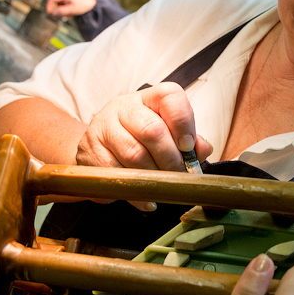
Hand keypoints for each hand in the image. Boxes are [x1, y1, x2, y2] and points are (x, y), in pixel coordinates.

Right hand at [46, 0, 97, 16]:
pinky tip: (70, 14)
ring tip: (68, 15)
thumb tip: (53, 12)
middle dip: (56, 9)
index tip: (49, 12)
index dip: (49, 5)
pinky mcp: (68, 0)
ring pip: (58, 5)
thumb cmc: (83, 5)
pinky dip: (64, 10)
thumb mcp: (71, 9)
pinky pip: (62, 6)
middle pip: (54, 1)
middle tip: (59, 15)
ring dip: (61, 11)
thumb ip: (61, 11)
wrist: (91, 4)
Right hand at [76, 83, 211, 207]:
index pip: (170, 96)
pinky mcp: (90, 150)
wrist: (98, 146)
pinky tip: (145, 197)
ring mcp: (103, 127)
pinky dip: (135, 191)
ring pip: (134, 155)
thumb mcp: (166, 133)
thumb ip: (188, 140)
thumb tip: (203, 149)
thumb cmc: (139, 138)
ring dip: (153, 176)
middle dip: (170, 158)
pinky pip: (115, 174)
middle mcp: (124, 107)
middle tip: (177, 174)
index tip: (188, 147)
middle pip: (152, 130)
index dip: (183, 123)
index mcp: (149, 98)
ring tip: (161, 186)